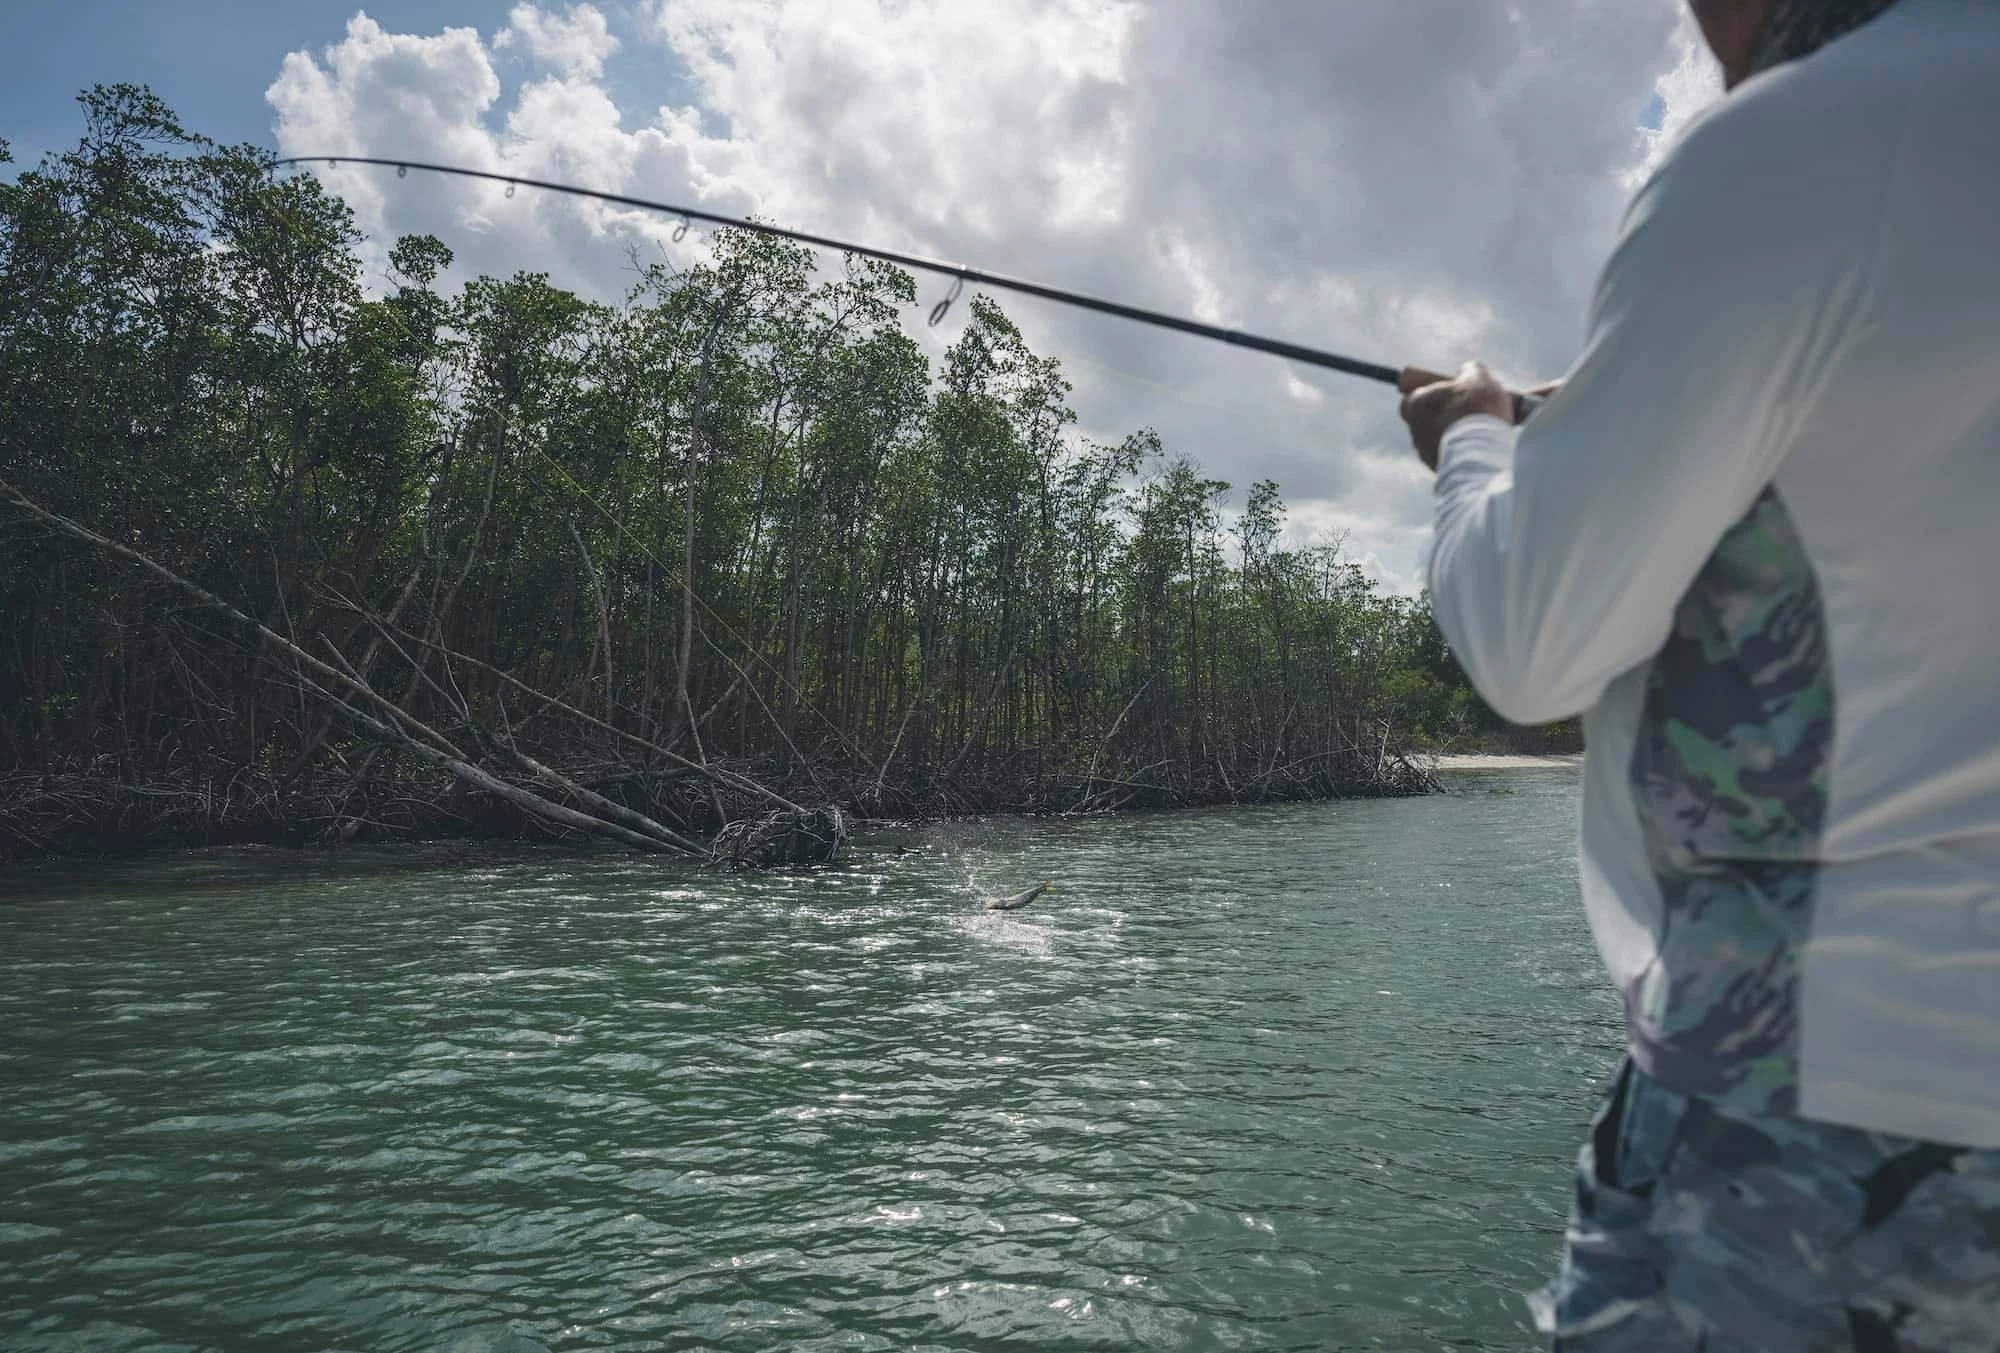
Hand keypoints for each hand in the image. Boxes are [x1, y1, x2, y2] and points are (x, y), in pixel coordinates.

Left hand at [1398, 361, 1519, 470]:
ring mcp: (1424, 452)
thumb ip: (1470, 369)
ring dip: (1459, 433)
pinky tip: (1484, 446)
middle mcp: (1414, 430)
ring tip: (1485, 429)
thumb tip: (1468, 370)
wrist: (1480, 453)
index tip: (1456, 391)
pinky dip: (1466, 450)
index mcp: (1414, 404)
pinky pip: (1453, 455)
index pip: (1416, 395)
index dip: (1437, 392)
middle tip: (1475, 410)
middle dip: (1450, 414)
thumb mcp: (1478, 377)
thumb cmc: (1475, 409)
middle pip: (1431, 417)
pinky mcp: (1438, 470)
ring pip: (1443, 437)